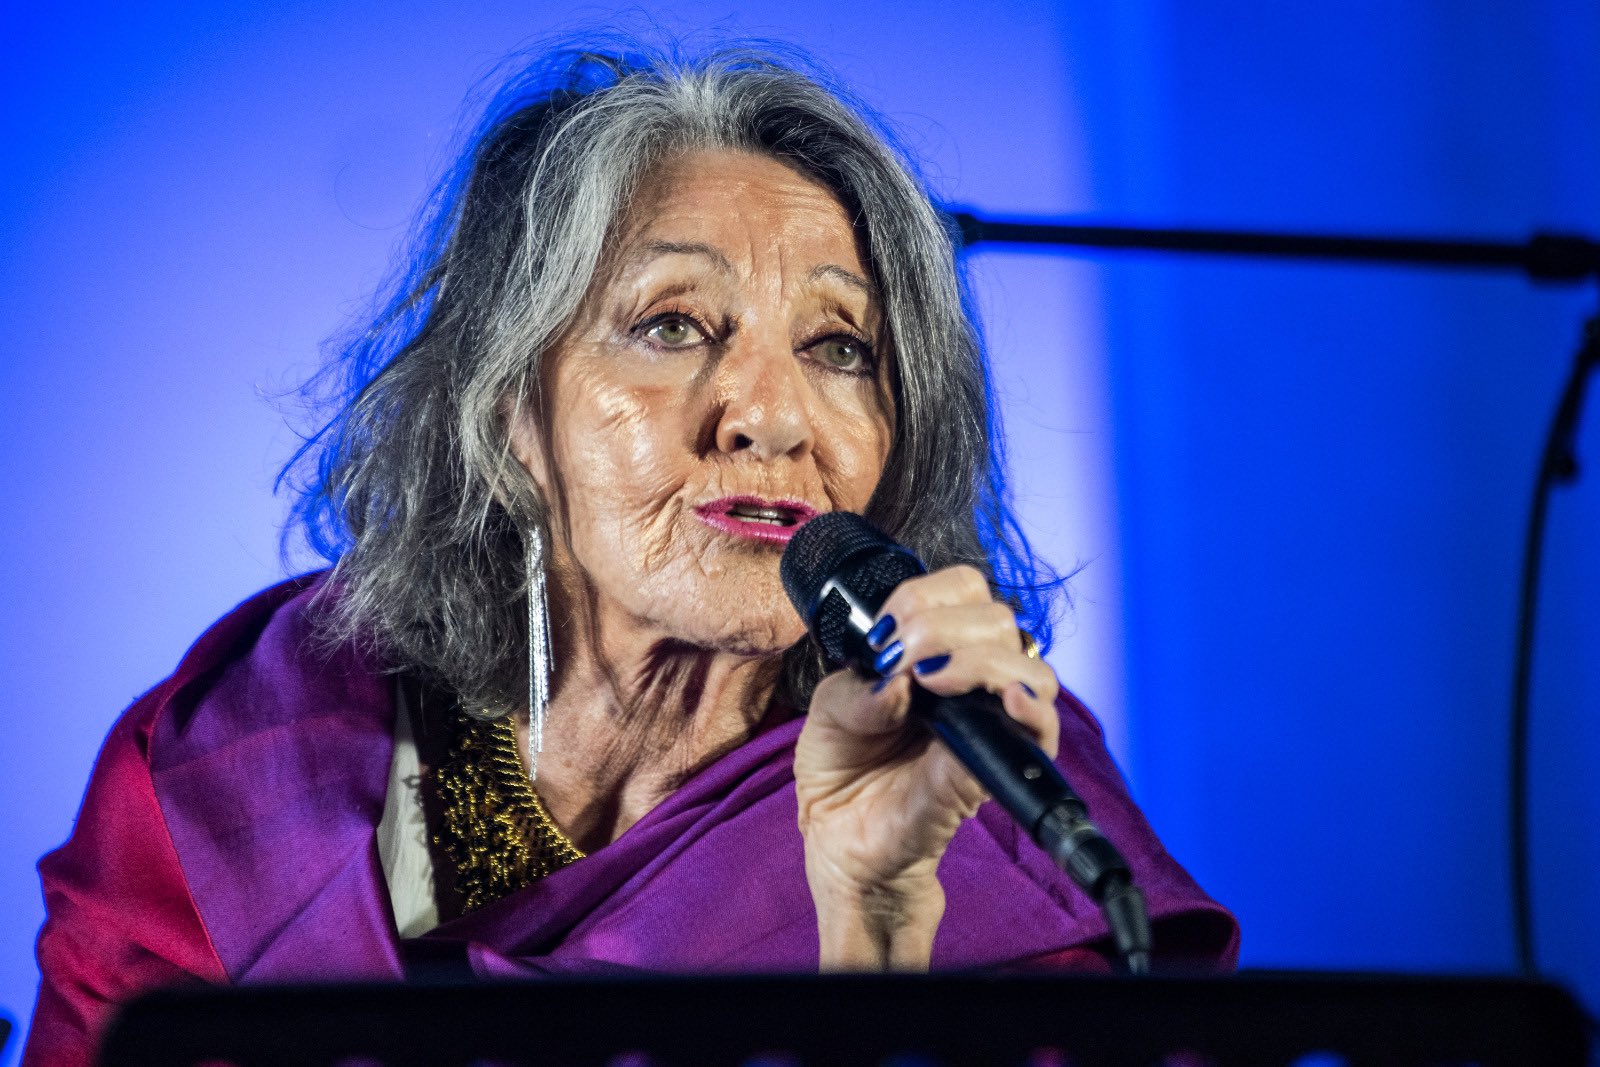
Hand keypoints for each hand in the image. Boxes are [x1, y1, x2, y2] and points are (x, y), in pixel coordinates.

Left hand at [793, 564, 1059, 969]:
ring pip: (1027, 663)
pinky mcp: (998, 766)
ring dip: (978, 659)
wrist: (842, 840)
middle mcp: (969, 678)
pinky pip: (1043, 730)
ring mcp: (989, 721)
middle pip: (997, 618)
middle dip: (944, 627)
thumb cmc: (839, 769)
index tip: (886, 635)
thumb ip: (857, 688)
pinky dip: (1031, 707)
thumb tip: (898, 680)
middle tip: (903, 661)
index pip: (962, 591)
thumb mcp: (827, 711)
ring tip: (932, 682)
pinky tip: (1005, 701)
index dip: (925, 598)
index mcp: (932, 650)